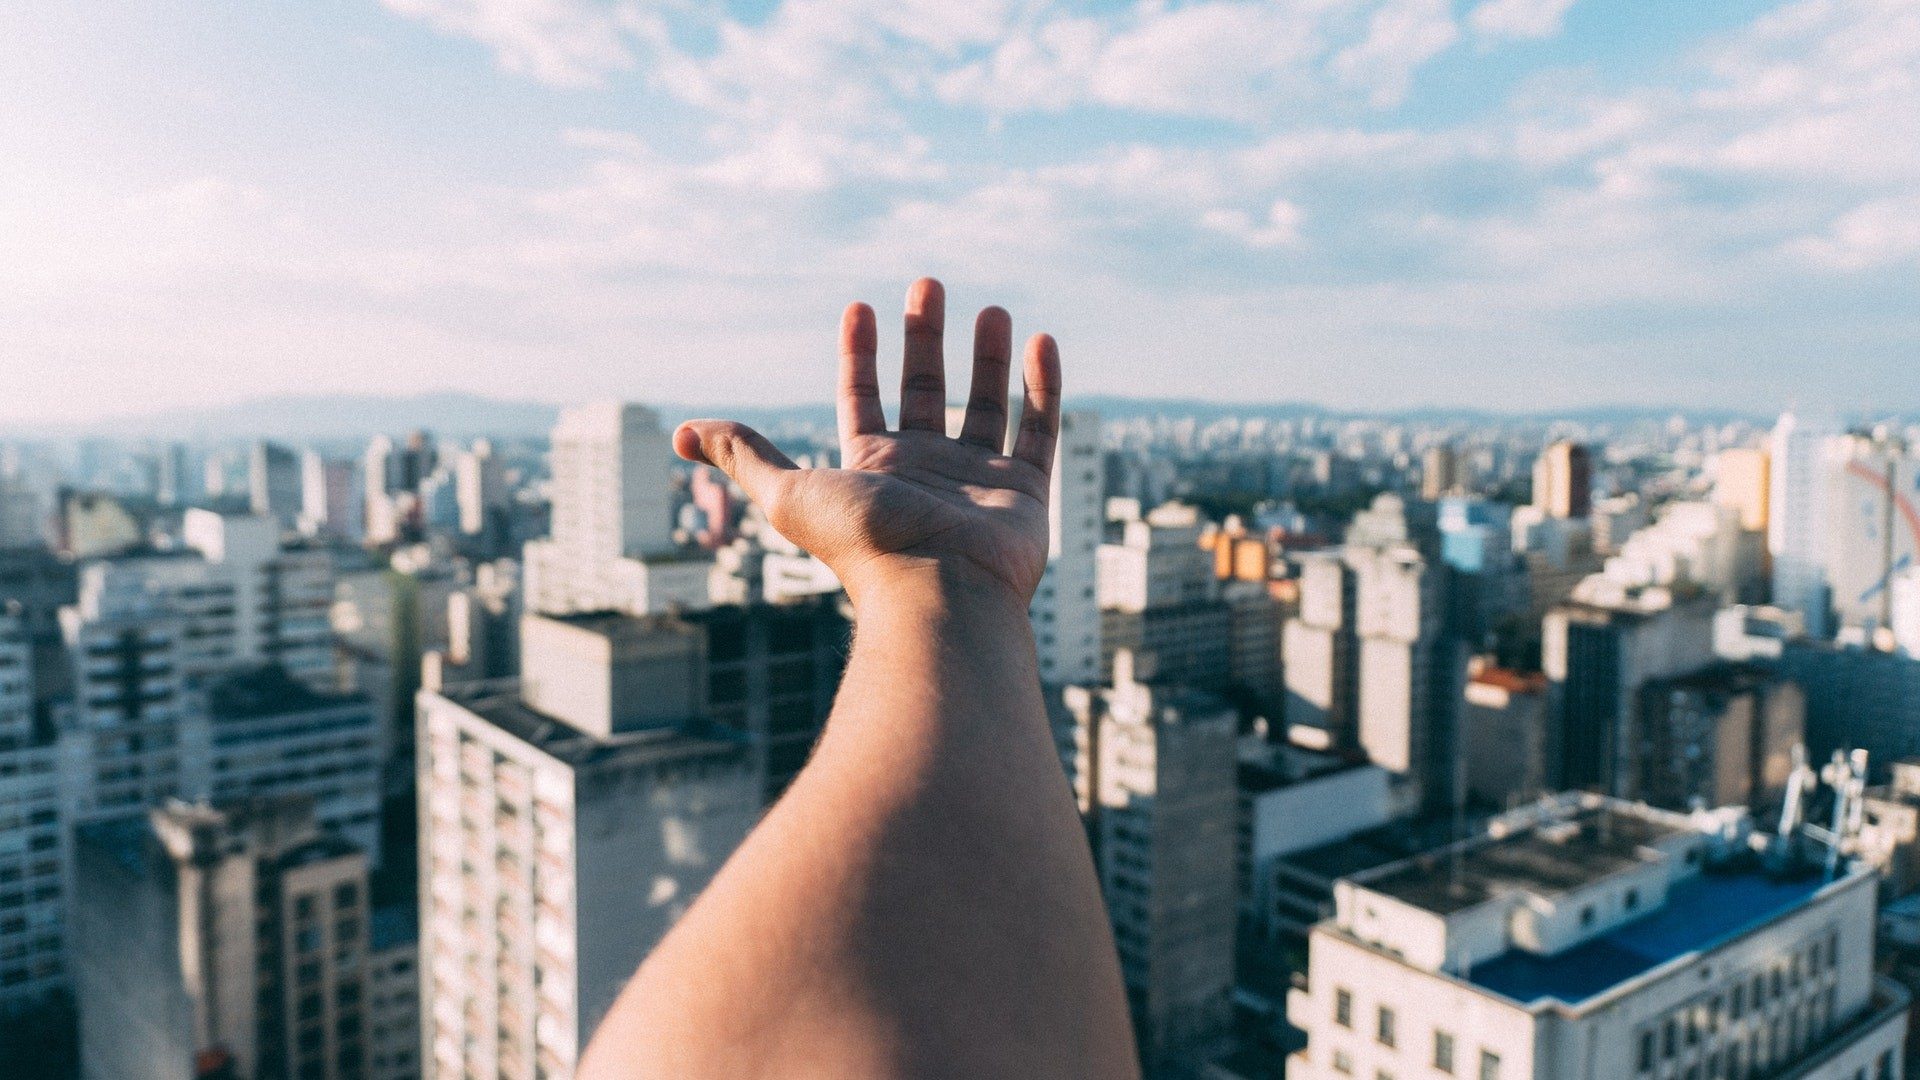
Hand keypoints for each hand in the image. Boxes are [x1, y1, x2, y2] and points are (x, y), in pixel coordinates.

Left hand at [673, 278, 1061, 607]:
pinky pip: (1038, 431)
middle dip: (924, 338)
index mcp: (872, 468)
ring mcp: (976, 482)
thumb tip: (680, 433)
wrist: (938, 592)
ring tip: (990, 309)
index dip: (858, 354)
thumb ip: (743, 456)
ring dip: (987, 357)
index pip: (861, 399)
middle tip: (927, 285)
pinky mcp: (1023, 493)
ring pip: (985, 407)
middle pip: (924, 391)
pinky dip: (1044, 387)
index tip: (860, 308)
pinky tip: (1043, 341)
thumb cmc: (864, 544)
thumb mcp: (788, 493)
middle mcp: (924, 472)